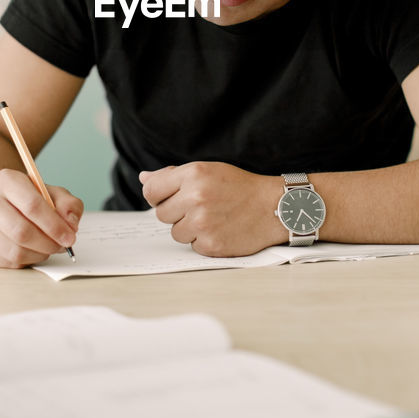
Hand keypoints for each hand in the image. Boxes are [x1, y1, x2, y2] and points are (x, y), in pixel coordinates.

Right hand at [0, 169, 82, 267]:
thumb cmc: (24, 197)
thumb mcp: (49, 191)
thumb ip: (68, 204)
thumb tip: (71, 224)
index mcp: (6, 180)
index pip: (32, 206)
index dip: (54, 225)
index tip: (70, 237)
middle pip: (21, 232)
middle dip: (48, 243)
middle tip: (62, 245)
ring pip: (15, 252)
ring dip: (40, 254)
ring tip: (49, 247)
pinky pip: (8, 262)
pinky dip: (28, 260)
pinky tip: (32, 250)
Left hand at [140, 162, 283, 256]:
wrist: (274, 207)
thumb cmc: (240, 187)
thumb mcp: (208, 170)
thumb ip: (173, 175)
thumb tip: (144, 178)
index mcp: (193, 174)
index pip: (152, 191)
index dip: (159, 196)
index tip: (171, 198)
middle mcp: (195, 197)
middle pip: (162, 214)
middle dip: (177, 213)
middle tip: (201, 208)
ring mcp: (202, 223)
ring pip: (175, 232)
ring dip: (189, 229)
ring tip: (213, 218)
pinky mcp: (211, 244)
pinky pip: (192, 246)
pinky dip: (204, 241)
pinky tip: (221, 230)